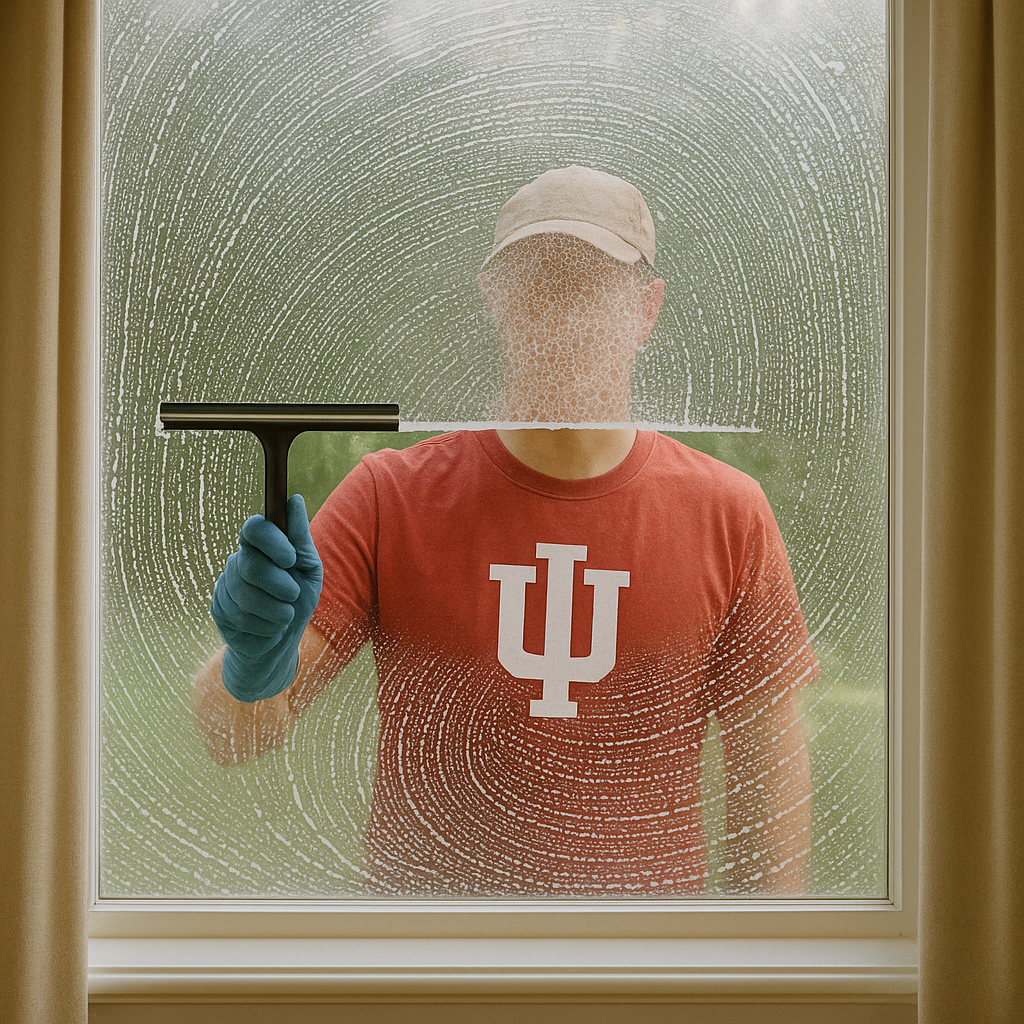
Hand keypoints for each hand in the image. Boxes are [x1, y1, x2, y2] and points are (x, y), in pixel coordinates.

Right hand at [211, 494, 322, 701]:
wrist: (282, 641)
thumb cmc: (297, 598)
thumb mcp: (308, 568)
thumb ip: (299, 537)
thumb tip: (293, 499)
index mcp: (260, 546)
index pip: (253, 528)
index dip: (271, 541)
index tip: (290, 558)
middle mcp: (237, 561)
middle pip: (250, 565)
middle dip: (279, 584)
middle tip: (292, 594)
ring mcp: (224, 585)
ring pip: (245, 596)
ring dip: (276, 610)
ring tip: (284, 615)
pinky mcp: (218, 610)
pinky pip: (240, 618)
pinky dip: (264, 627)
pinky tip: (269, 628)